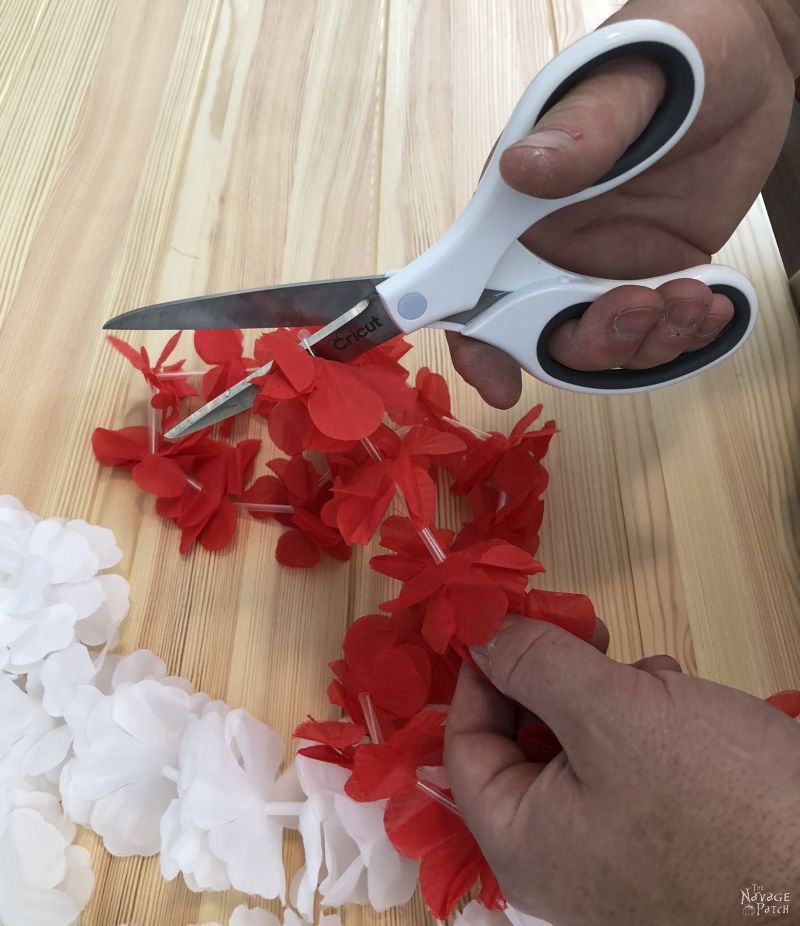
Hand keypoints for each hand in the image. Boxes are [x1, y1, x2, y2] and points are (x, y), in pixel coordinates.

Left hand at [444, 617, 799, 925]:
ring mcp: (612, 847)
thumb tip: (474, 628)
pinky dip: (643, 720)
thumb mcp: (612, 714)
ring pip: (579, 743)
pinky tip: (677, 701)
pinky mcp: (662, 833)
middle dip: (553, 677)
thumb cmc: (714, 801)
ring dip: (604, 693)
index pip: (464, 743)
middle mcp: (558, 852)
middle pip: (524, 739)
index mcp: (520, 839)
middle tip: (584, 630)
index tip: (510, 621)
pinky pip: (625, 762)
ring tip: (648, 675)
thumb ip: (534, 665)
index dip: (481, 674)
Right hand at [448, 0, 799, 407]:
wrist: (749, 59)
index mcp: (520, 208)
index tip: (499, 382)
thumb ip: (579, 130)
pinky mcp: (657, 276)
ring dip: (647, 342)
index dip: (475, 341)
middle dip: (594, 342)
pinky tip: (712, 303)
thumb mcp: (626, 80)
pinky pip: (658, 335)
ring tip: (691, 295)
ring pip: (606, 347)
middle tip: (641, 304)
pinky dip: (684, 337)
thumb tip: (520, 171)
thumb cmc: (674, 52)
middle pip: (546, 334)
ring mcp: (608, 268)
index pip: (473, 282)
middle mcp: (555, 250)